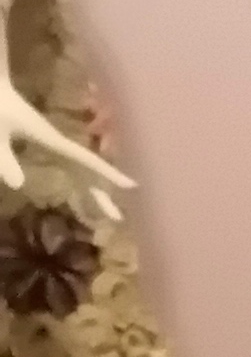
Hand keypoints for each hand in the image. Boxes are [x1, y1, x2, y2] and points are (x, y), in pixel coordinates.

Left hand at [0, 73, 130, 216]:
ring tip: (105, 208)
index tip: (132, 186)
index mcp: (52, 139)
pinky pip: (68, 163)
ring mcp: (51, 140)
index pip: (87, 159)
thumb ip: (4, 159)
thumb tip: (18, 185)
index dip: (108, 173)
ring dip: (94, 186)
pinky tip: (80, 188)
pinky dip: (79, 177)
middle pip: (88, 169)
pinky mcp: (41, 140)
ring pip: (80, 166)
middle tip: (117, 217)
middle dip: (102, 192)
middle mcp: (57, 140)